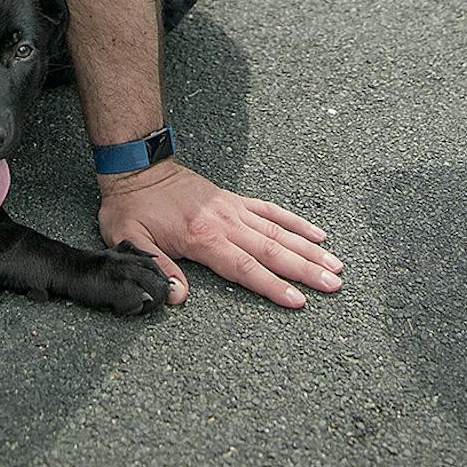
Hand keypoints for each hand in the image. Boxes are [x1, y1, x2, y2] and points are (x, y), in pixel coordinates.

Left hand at [98, 159, 341, 308]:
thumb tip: (177, 298)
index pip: (245, 268)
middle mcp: (226, 223)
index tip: (299, 300)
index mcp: (203, 238)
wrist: (137, 167)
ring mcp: (234, 210)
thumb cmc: (132, 207)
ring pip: (279, 232)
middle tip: (335, 285)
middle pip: (273, 251)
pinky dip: (295, 222)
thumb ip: (157, 269)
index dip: (272, 286)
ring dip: (309, 249)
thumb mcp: (130, 240)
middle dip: (306, 270)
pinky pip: (271, 211)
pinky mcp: (234, 200)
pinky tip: (317, 234)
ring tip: (337, 265)